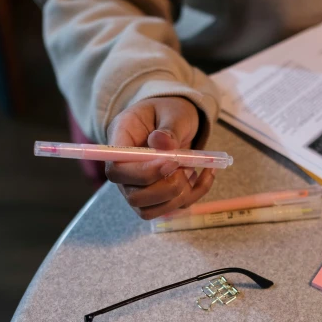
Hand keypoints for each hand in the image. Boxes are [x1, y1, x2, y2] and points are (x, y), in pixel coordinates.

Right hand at [105, 96, 215, 218]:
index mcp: (120, 143)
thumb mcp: (172, 111)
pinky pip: (173, 208)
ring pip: (151, 210)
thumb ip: (169, 127)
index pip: (116, 170)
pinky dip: (196, 194)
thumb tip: (163, 142)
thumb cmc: (168, 112)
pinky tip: (206, 173)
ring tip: (191, 168)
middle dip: (165, 188)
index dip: (142, 173)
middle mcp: (125, 172)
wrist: (174, 120)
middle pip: (133, 196)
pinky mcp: (159, 197)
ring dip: (179, 194)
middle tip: (184, 167)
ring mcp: (139, 188)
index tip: (171, 162)